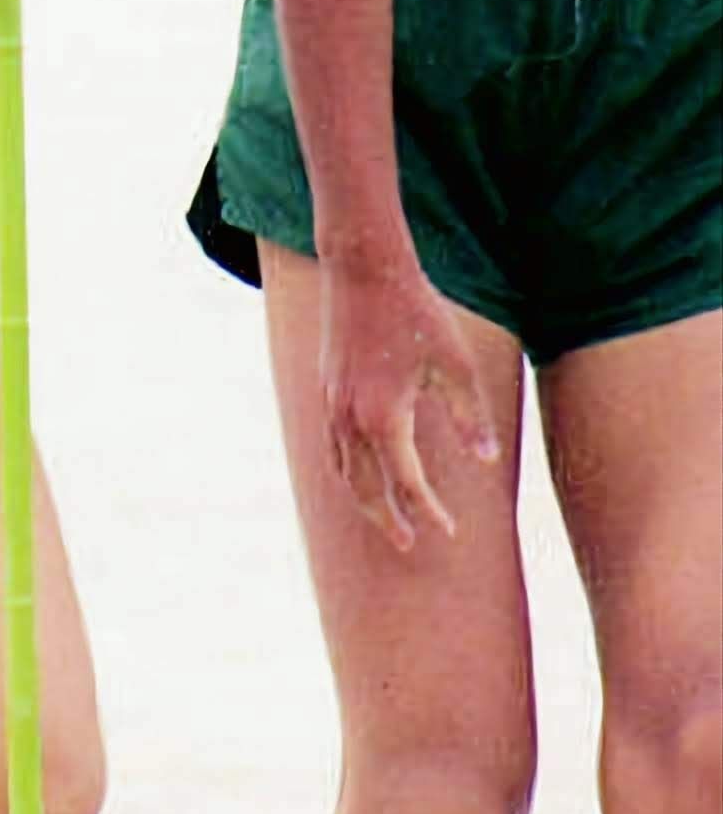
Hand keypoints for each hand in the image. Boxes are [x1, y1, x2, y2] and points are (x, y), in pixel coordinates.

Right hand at [318, 257, 502, 552]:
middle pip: (364, 489)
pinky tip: (364, 471)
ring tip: (385, 515)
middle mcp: (351, 419)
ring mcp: (332, 405)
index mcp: (384, 417)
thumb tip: (487, 461)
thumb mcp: (456, 364)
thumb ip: (470, 417)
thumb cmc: (417, 313)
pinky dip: (348, 470)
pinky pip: (333, 447)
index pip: (407, 484)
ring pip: (343, 471)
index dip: (429, 512)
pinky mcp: (326, 391)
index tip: (449, 532)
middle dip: (386, 520)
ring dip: (364, 500)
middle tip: (409, 542)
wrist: (363, 270)